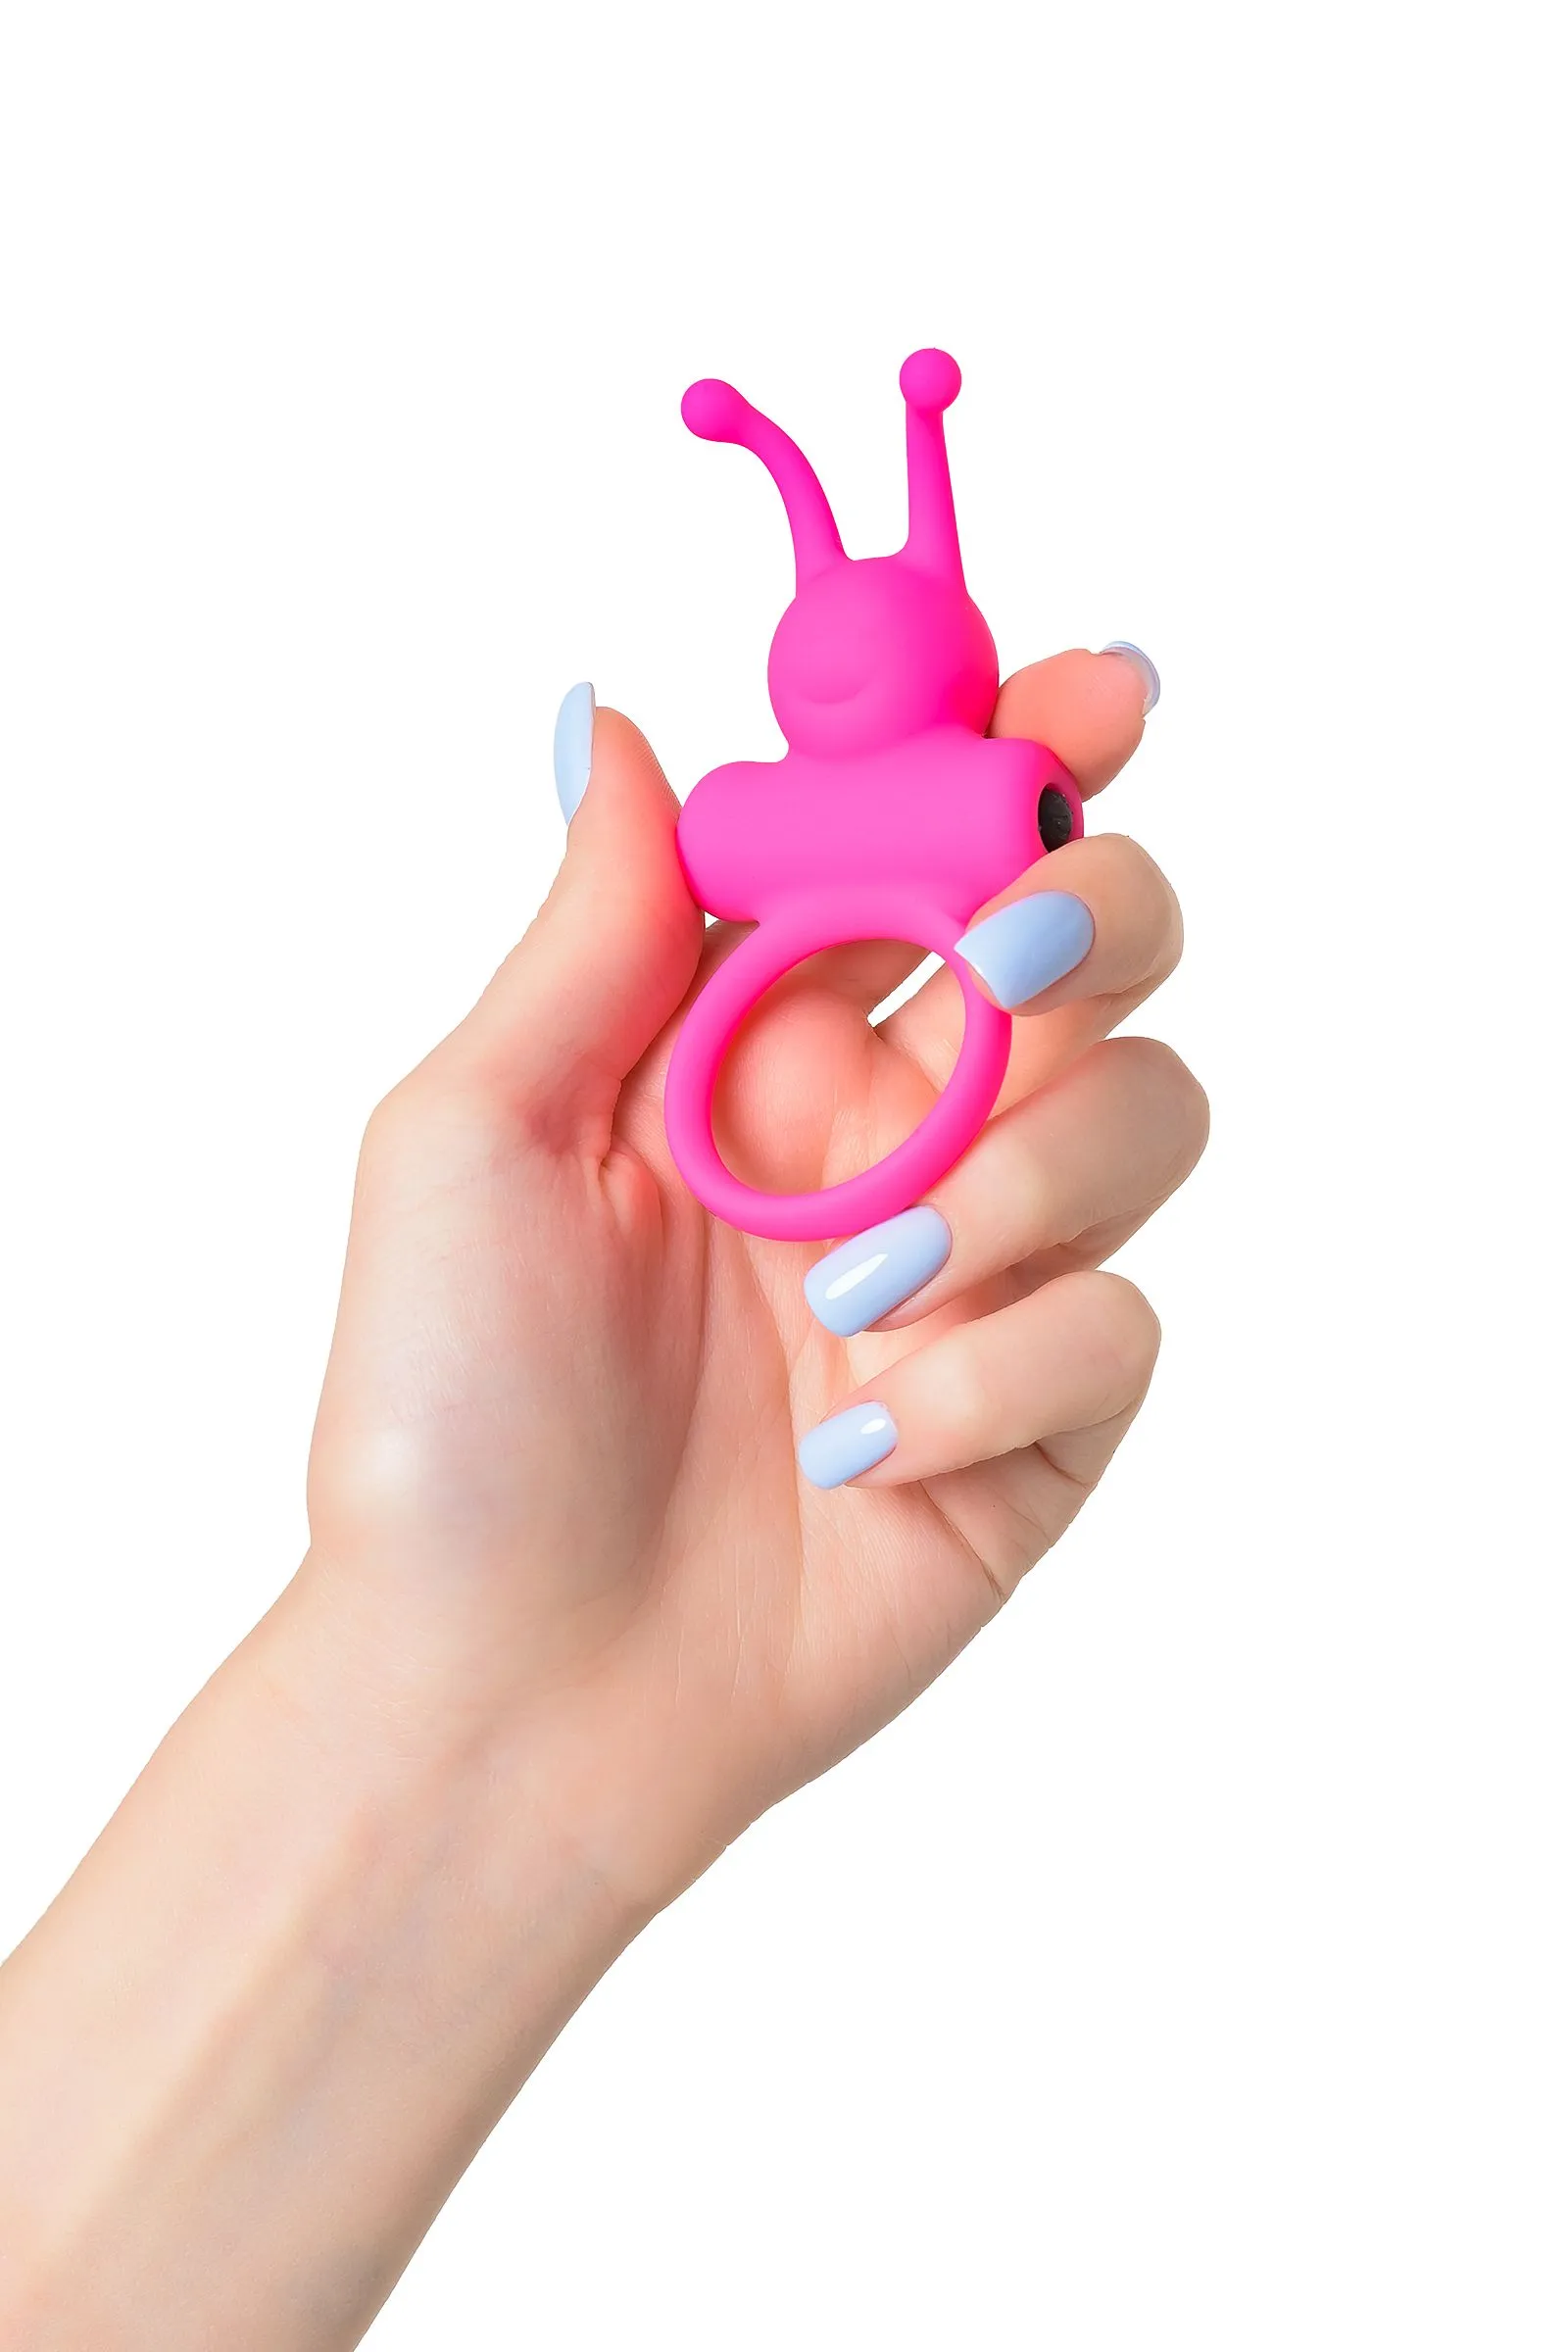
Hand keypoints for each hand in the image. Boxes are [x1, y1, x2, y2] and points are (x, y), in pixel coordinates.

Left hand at [303, 647, 1206, 1908]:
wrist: (501, 1682)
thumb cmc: (451, 1409)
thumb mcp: (479, 1134)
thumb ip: (600, 932)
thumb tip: (621, 721)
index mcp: (761, 1041)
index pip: (931, 846)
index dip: (1025, 753)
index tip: (1087, 699)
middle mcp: (892, 1135)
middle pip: (1097, 949)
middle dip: (1089, 919)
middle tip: (1007, 964)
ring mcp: (980, 1276)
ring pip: (1144, 1116)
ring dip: (1025, 1173)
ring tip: (859, 1277)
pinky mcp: (1038, 1421)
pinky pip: (1115, 1331)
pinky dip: (994, 1375)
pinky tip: (855, 1445)